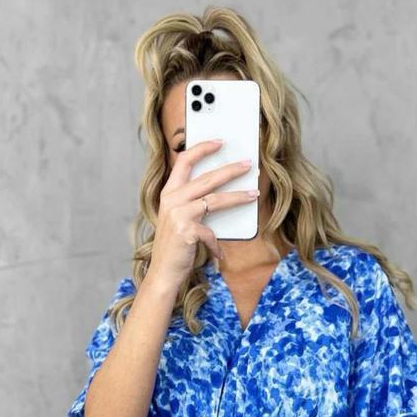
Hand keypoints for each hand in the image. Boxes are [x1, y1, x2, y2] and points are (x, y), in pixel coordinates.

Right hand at [147, 139, 258, 288]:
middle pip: (207, 178)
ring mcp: (178, 215)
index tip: (219, 142)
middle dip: (231, 169)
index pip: (184, 161)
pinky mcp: (186, 232)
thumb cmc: (174, 248)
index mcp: (168, 194)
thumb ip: (192, 205)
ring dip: (238, 196)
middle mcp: (171, 200)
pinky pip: (211, 233)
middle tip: (248, 165)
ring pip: (215, 199)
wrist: (162, 274)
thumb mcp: (178, 221)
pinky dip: (216, 245)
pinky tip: (219, 254)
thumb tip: (220, 194)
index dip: (202, 148)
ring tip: (254, 193)